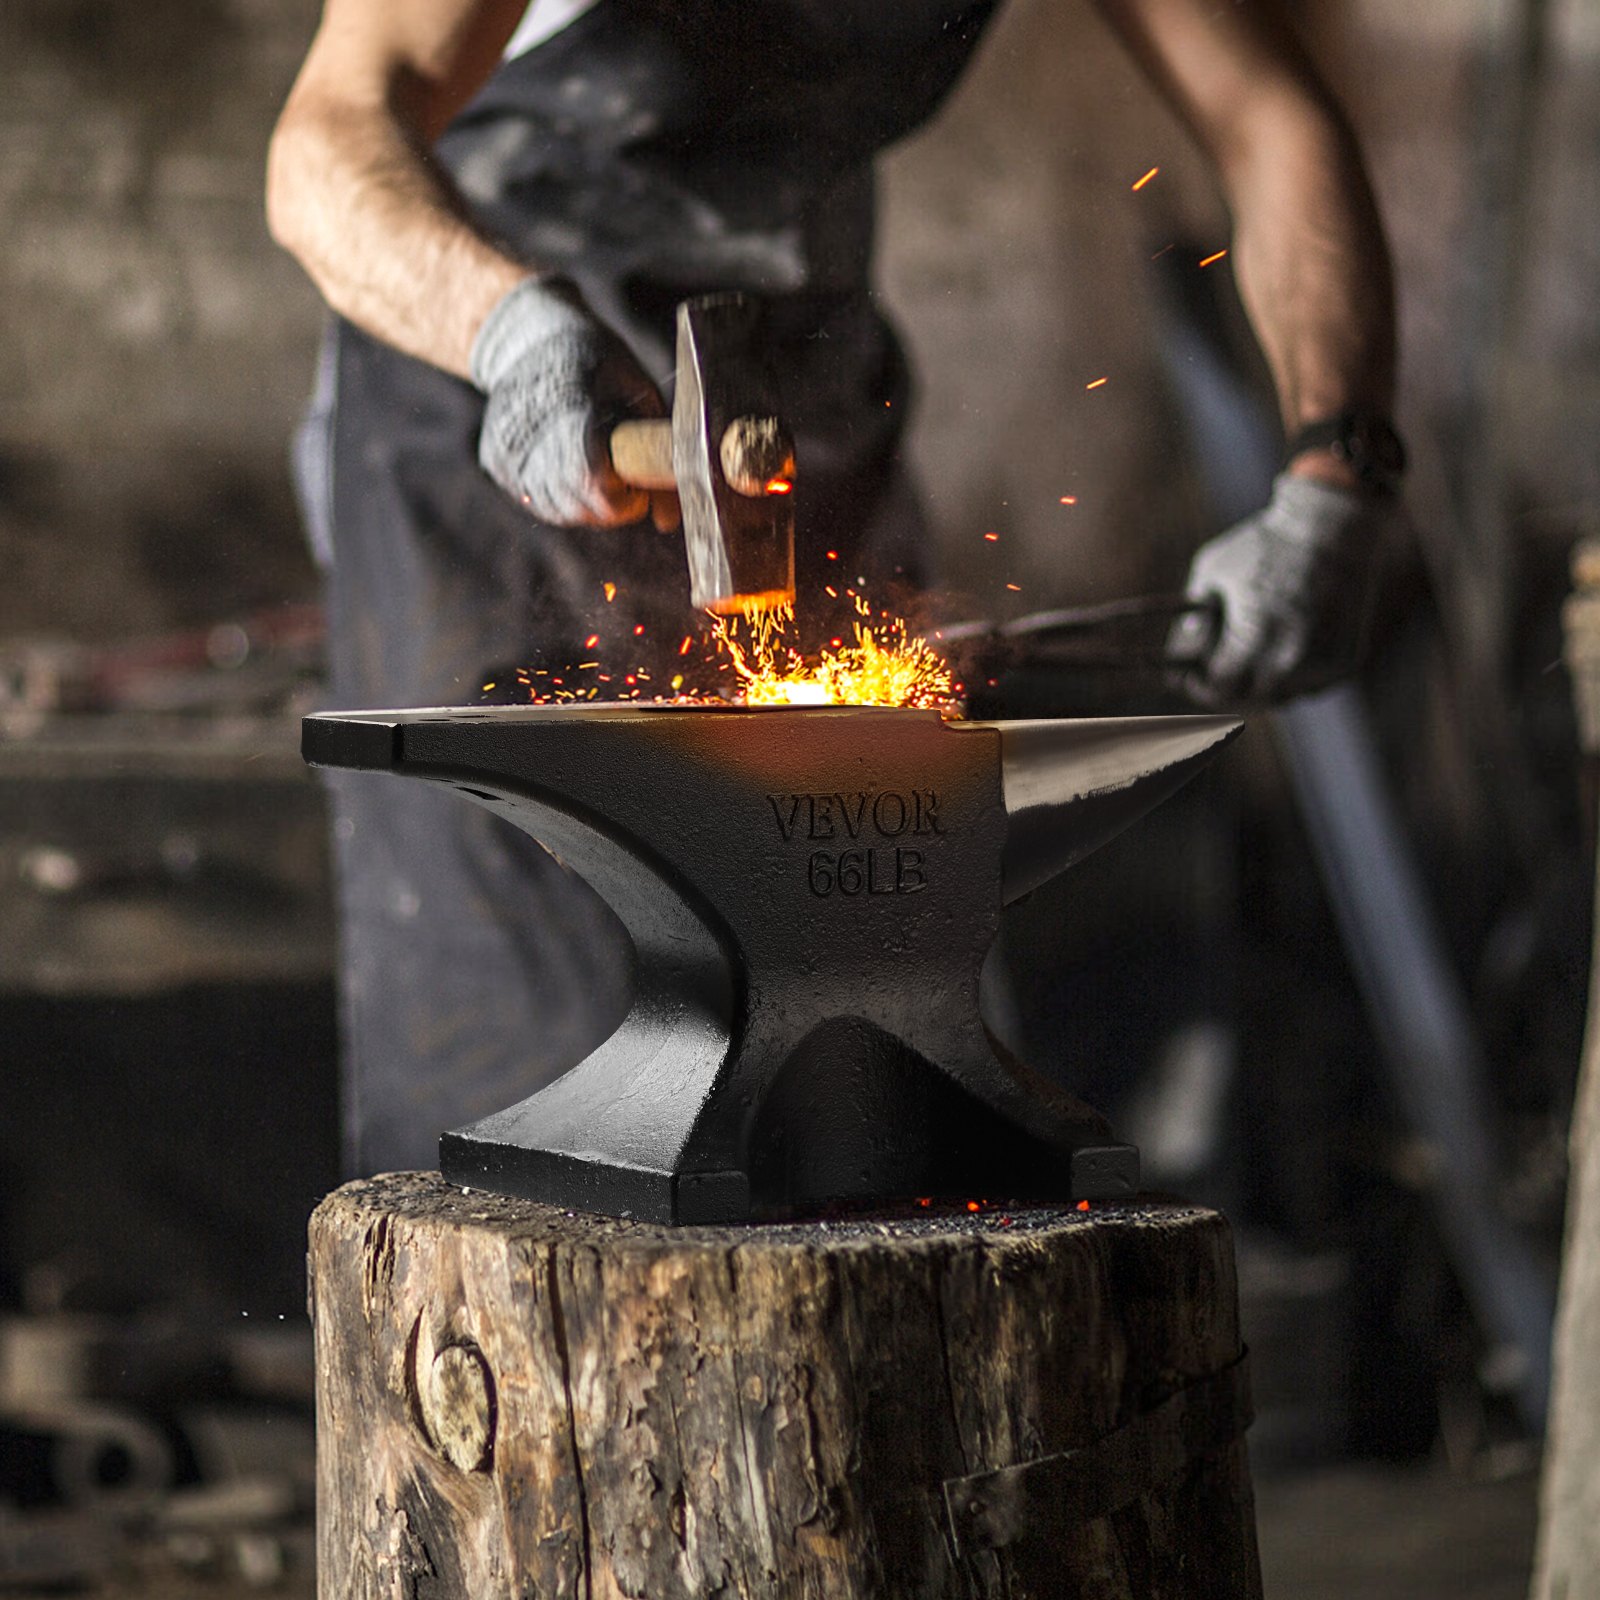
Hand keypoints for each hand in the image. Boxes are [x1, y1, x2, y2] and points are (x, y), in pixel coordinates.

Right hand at [471, 276, 669, 527]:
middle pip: (578, 507)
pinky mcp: (495, 461)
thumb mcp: (639, 393)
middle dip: (610, 506)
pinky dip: (560, 495)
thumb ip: (657, 455)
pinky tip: (570, 465)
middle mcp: (531, 435)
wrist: (527, 335)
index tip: (637, 486)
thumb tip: (666, 523)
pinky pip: (536, 500)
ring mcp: (508, 451)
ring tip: (597, 466)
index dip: (624, 499)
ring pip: (557, 511)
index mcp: (570, 411)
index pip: (594, 483)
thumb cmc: (596, 360)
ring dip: (586, 503)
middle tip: (621, 478)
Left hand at [1169, 472, 1386, 705]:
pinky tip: (1281, 660)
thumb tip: (1181, 653)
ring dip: (1262, 687)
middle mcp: (1290, 658)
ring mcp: (1323, 662)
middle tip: (1213, 681)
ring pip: (1282, 696)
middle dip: (1227, 690)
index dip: (1198, 687)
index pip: (1219, 688)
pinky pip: (1312, 686)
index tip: (1189, 679)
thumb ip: (1193, 616)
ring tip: (1245, 671)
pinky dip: (1296, 679)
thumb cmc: (1263, 544)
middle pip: (1250, 698)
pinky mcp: (1346, 661)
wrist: (1332, 523)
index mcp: (1253, 638)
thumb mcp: (1212, 571)